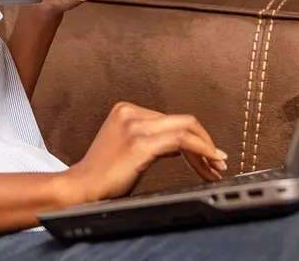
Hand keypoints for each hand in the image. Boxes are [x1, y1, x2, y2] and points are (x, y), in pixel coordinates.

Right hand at [58, 102, 227, 204]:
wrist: (80, 188)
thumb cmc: (102, 175)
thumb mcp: (128, 149)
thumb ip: (150, 141)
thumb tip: (177, 146)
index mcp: (125, 110)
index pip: (171, 120)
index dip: (193, 137)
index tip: (206, 155)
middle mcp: (131, 113)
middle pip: (182, 121)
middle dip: (205, 141)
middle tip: (218, 160)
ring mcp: (135, 126)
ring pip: (185, 129)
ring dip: (206, 148)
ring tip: (216, 166)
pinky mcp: (139, 143)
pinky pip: (181, 141)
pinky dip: (201, 151)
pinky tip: (209, 163)